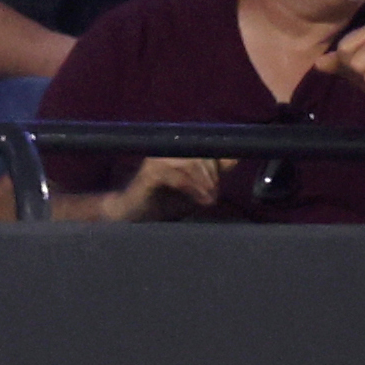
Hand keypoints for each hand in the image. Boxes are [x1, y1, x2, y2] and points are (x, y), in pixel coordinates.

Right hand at [108, 156, 229, 219]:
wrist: (131, 216)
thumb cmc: (163, 202)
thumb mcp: (194, 189)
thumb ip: (212, 174)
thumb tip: (234, 159)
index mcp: (177, 150)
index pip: (205, 147)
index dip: (217, 162)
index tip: (220, 182)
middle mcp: (167, 150)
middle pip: (201, 154)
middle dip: (212, 175)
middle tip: (214, 195)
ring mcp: (157, 160)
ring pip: (191, 164)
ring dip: (204, 183)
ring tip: (209, 200)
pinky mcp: (149, 173)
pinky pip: (179, 178)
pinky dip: (193, 190)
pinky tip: (200, 202)